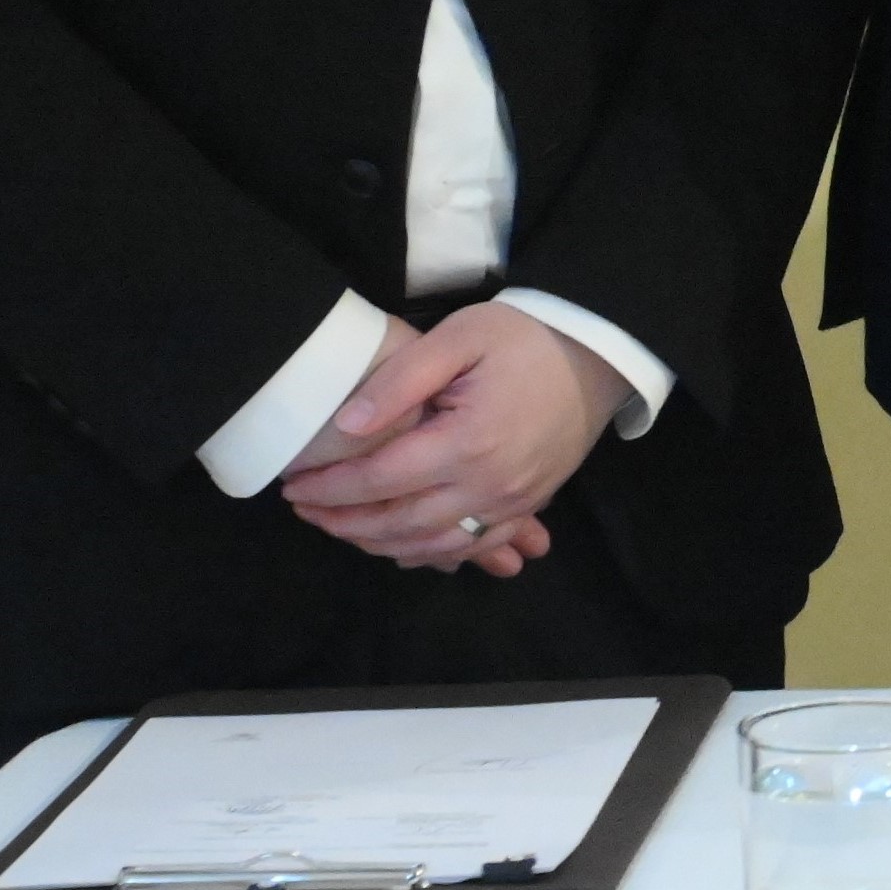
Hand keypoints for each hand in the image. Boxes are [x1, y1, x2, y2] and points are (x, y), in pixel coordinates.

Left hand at [278, 304, 618, 572]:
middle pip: (401, 522)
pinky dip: (431, 554)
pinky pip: (473, 543)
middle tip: (304, 511)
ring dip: (380, 544)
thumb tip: (348, 426)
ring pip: (434, 544)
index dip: (330, 487)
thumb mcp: (457, 338)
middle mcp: (491, 483)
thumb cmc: (524, 335)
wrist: (598, 349)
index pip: (380, 478)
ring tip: (341, 529)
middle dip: (344, 522)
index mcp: (468, 441)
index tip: (292, 487)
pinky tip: (401, 548)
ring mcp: (514, 499)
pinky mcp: (529, 502)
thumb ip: (399, 381)